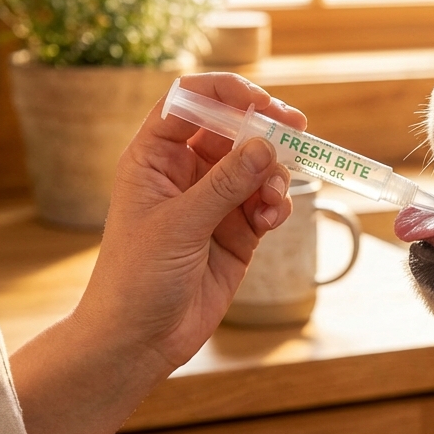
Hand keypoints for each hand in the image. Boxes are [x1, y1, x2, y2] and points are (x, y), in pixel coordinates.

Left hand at [76, 72, 307, 375]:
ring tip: (272, 201)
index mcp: (155, 157)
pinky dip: (276, 205)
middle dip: (265, 130)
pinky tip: (271, 220)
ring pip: (256, 166)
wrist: (138, 340)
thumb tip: (266, 145)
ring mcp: (213, 202)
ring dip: (273, 175)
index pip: (191, 102)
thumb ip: (225, 183)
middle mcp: (185, 173)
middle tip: (296, 130)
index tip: (261, 102)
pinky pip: (266, 202)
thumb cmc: (136, 278)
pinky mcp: (236, 232)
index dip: (226, 94)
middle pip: (233, 130)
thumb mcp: (180, 224)